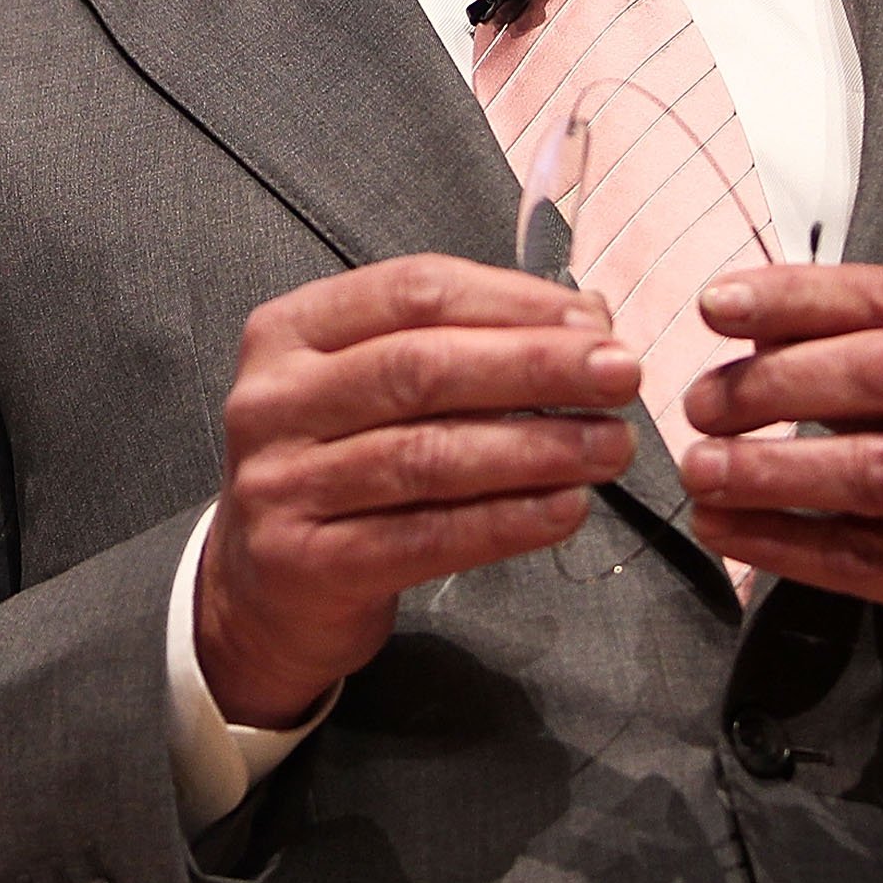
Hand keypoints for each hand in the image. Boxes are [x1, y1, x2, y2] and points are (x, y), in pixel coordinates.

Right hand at [197, 253, 639, 728]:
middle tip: (622, 375)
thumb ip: (464, 344)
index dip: (512, 302)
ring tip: (612, 447)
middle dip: (535, 367)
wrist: (261, 590)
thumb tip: (586, 316)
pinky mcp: (305, 562)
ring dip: (535, 448)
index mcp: (290, 330)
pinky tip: (566, 509)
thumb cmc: (339, 466)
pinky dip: (504, 522)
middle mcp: (274, 399)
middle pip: (421, 367)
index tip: (595, 322)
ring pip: (427, 455)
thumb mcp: (375, 387)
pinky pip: (423, 537)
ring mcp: (281, 483)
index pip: (413, 292)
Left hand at [677, 263, 882, 719]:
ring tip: (699, 470)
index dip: (797, 295)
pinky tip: (724, 530)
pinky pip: (868, 558)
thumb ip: (863, 360)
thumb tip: (754, 323)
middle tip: (700, 403)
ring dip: (774, 467)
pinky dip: (786, 542)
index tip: (714, 304)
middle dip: (778, 381)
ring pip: (878, 468)